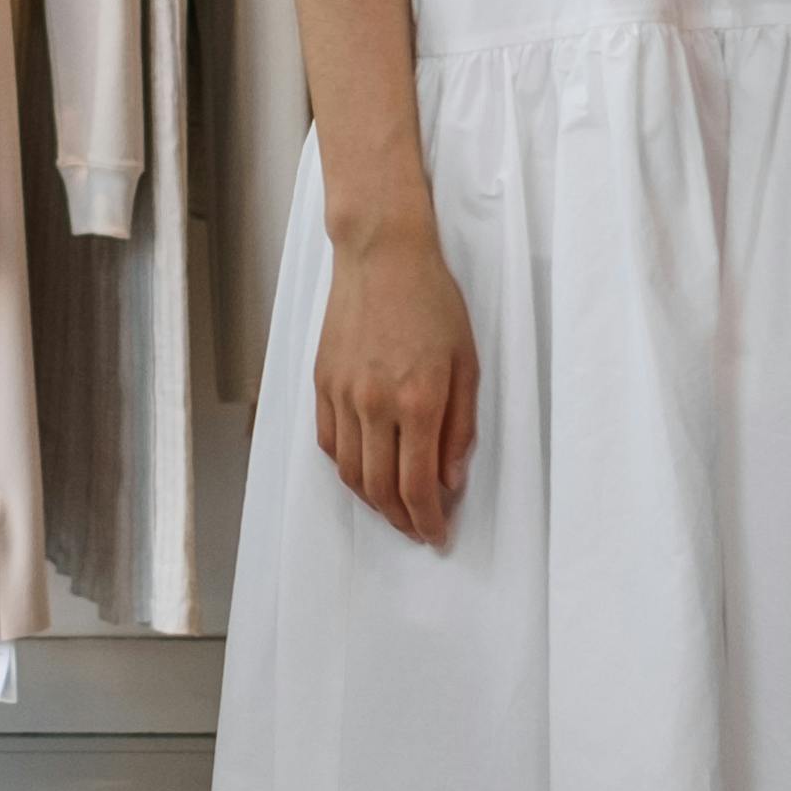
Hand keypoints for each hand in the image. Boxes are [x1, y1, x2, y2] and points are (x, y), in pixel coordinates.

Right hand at [315, 208, 478, 545]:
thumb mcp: (467, 364)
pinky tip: (366, 471)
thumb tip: (451, 479)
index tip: (437, 534)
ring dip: (373, 502)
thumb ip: (460, 428)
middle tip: (418, 529)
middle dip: (402, 520)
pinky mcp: (322, 384)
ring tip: (394, 509)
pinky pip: (330, 444)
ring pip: (351, 473)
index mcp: (418, 401)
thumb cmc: (432, 301)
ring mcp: (343, 395)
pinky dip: (348, 468)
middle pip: (380, 489)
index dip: (428, 520)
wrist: (382, 256)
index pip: (417, 486)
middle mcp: (375, 405)